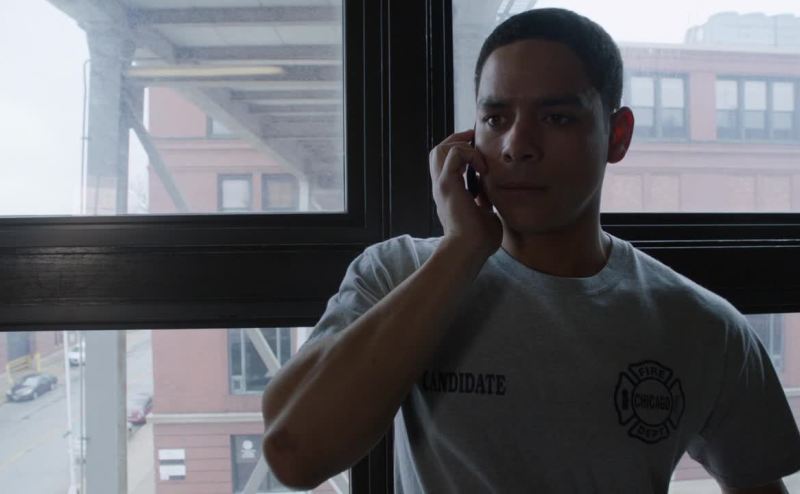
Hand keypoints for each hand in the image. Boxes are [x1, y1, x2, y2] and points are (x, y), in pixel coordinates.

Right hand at [429, 129, 501, 256]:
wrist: (469, 251)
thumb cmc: (479, 240)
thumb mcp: (484, 214)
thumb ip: (484, 202)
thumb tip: (490, 195)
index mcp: (449, 193)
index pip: (446, 163)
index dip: (462, 152)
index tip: (481, 155)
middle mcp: (441, 186)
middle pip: (437, 151)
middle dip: (457, 141)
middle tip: (476, 142)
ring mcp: (441, 185)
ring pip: (440, 149)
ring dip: (461, 145)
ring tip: (478, 154)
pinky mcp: (447, 184)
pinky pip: (454, 154)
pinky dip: (470, 154)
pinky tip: (483, 168)